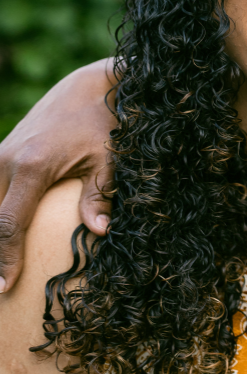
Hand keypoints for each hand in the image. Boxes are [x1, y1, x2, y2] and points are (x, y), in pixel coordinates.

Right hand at [0, 59, 116, 291]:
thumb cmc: (104, 122)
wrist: (89, 86)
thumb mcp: (109, 157)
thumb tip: (101, 232)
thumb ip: (100, 195)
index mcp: (32, 166)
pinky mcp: (0, 152)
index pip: (8, 224)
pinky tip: (1, 236)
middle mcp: (6, 160)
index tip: (2, 287)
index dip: (3, 259)